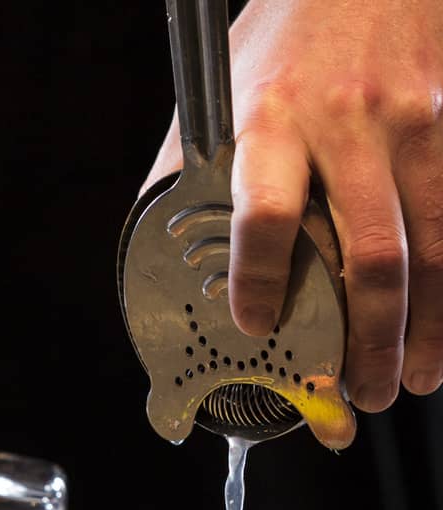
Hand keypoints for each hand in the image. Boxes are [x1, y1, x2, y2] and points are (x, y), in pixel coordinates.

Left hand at [143, 0, 442, 411]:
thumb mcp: (220, 96)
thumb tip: (167, 259)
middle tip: (364, 393)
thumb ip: (194, 177)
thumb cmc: (285, 41)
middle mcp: (347, 125)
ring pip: (429, 250)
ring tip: (413, 381)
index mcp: (271, 121)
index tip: (253, 327)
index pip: (265, 212)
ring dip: (425, 330)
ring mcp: (412, 124)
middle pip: (369, 256)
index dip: (258, 280)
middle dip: (369, 343)